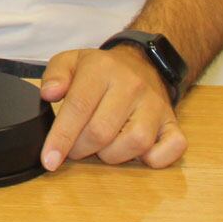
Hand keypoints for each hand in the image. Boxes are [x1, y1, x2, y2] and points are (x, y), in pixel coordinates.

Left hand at [39, 46, 185, 169]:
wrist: (142, 64)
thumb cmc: (101, 70)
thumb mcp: (71, 61)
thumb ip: (54, 75)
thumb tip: (49, 94)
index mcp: (102, 69)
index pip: (78, 107)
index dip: (61, 137)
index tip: (49, 160)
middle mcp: (132, 86)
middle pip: (102, 131)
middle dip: (81, 149)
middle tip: (75, 148)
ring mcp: (156, 105)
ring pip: (134, 143)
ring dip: (112, 155)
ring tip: (103, 146)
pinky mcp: (173, 123)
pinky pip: (171, 148)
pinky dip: (155, 159)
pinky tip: (137, 154)